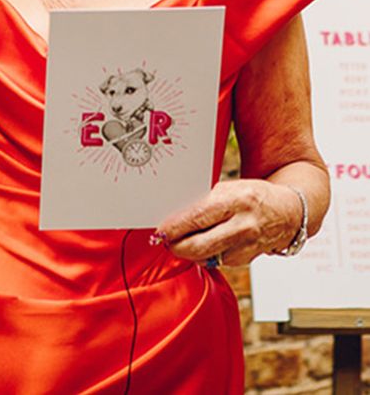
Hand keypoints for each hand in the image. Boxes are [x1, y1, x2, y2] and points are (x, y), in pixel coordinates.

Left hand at [153, 179, 303, 266]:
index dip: (176, 226)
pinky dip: (208, 256)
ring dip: (191, 253)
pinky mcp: (249, 260)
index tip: (161, 231)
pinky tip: (205, 246)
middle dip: (178, 246)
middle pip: (201, 245)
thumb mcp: (230, 188)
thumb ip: (207, 202)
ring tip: (182, 243)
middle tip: (166, 242)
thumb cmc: (253, 196)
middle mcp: (244, 225)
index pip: (199, 216)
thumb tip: (178, 217)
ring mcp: (248, 246)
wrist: (289, 212)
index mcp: (237, 200)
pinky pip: (220, 262)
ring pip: (208, 257)